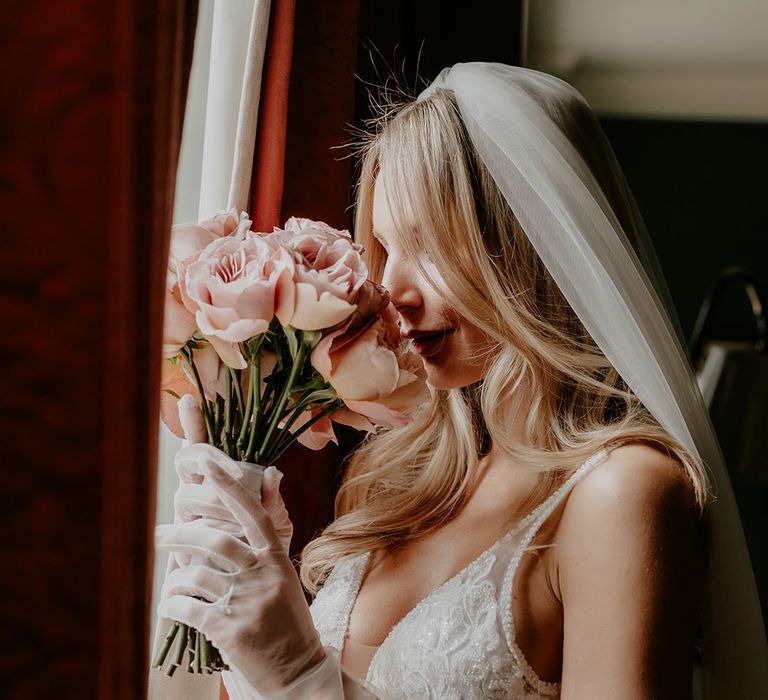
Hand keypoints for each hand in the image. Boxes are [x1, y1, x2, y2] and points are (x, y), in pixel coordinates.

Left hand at [156, 458, 325, 696]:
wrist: (298, 671)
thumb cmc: (287, 620)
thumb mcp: (285, 576)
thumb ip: (268, 540)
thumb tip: (271, 479)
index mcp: (277, 558)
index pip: (252, 513)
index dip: (229, 487)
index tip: (208, 465)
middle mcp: (263, 575)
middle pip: (214, 540)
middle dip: (179, 533)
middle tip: (157, 533)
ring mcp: (247, 603)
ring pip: (195, 575)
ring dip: (174, 578)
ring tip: (170, 584)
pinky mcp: (230, 631)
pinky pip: (188, 607)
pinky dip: (172, 604)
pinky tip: (170, 606)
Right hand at [173, 395, 292, 553]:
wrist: (254, 597)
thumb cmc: (265, 552)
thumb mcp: (276, 524)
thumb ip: (272, 499)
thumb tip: (272, 473)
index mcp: (220, 481)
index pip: (202, 446)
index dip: (193, 423)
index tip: (190, 400)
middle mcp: (197, 492)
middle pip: (189, 462)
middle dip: (213, 464)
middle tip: (239, 475)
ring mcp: (185, 514)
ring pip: (187, 495)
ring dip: (215, 503)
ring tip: (238, 521)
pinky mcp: (178, 541)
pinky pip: (184, 529)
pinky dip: (201, 533)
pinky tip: (209, 542)